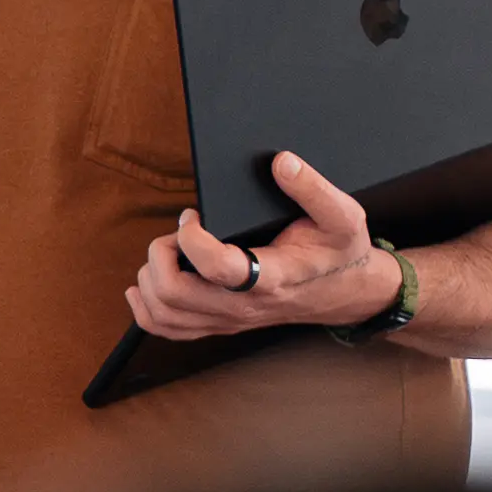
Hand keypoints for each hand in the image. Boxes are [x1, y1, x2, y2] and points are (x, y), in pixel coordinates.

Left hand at [127, 146, 396, 341]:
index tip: (194, 215)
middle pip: (175, 294)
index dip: (192, 238)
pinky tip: (145, 284)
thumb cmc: (341, 252)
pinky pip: (169, 329)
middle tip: (177, 232)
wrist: (347, 293)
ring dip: (150, 278)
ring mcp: (229, 319)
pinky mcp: (220, 323)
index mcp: (272, 277)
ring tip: (167, 251)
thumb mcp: (343, 215)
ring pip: (165, 314)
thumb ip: (314, 188)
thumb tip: (282, 162)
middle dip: (160, 255)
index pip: (216, 268)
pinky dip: (146, 308)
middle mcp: (244, 305)